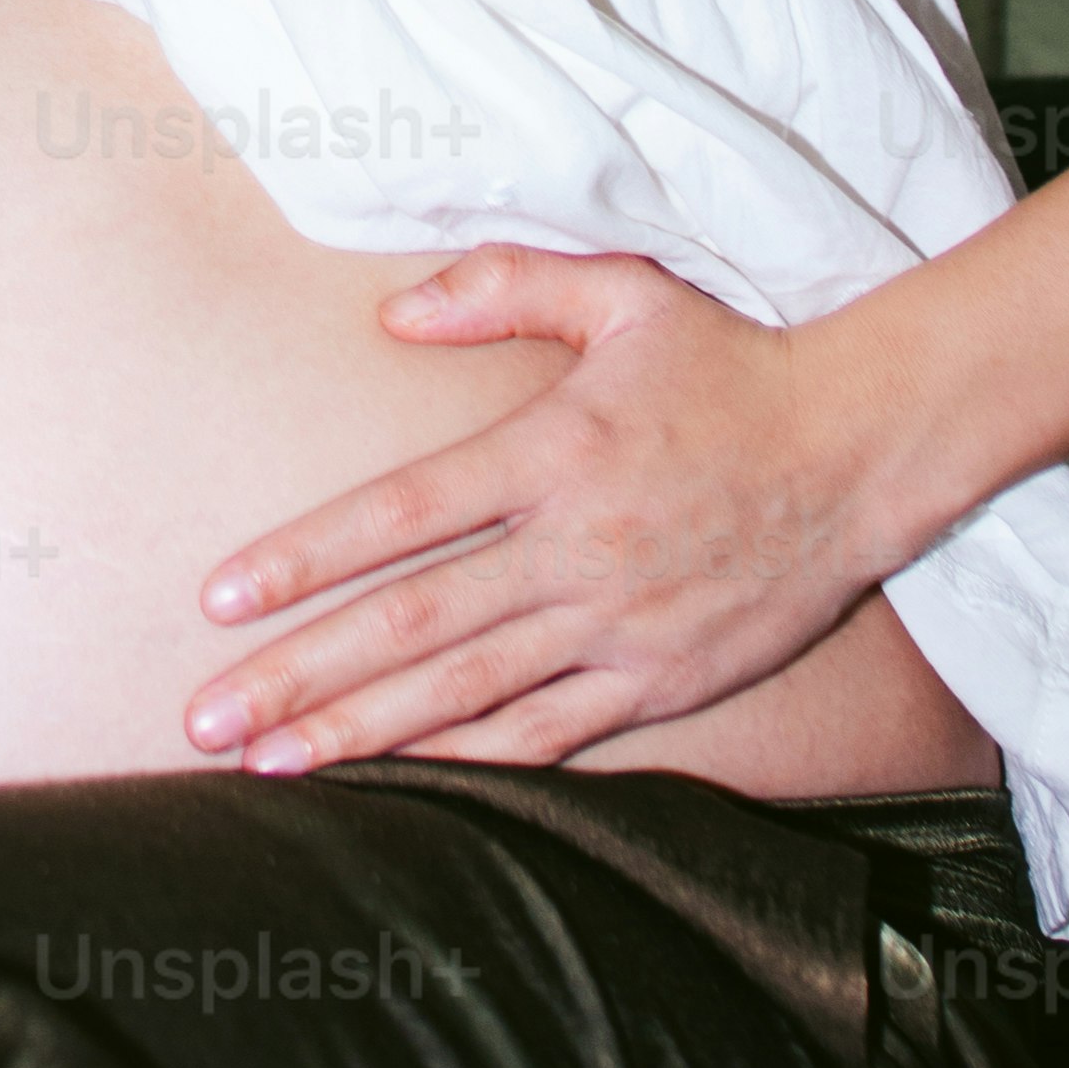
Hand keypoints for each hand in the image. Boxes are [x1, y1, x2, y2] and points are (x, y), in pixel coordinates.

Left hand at [182, 245, 887, 772]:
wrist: (863, 449)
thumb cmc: (731, 365)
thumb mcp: (623, 294)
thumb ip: (505, 285)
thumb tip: (395, 307)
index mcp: (554, 452)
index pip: (402, 516)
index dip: (304, 559)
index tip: (221, 599)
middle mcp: (576, 549)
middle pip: (412, 624)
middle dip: (298, 676)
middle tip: (204, 719)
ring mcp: (617, 627)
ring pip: (466, 694)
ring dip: (359, 733)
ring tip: (269, 766)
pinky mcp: (659, 681)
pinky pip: (548, 735)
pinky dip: (468, 761)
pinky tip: (395, 782)